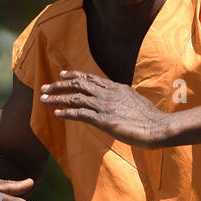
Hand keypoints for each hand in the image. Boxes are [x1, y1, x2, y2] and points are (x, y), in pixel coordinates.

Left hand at [41, 71, 170, 146]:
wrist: (158, 127)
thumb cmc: (151, 118)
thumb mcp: (137, 102)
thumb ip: (125, 99)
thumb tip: (123, 100)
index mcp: (116, 88)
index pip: (91, 78)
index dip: (75, 75)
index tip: (63, 74)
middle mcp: (108, 94)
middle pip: (79, 84)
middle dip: (59, 85)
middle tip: (45, 86)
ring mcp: (105, 106)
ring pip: (75, 97)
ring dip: (57, 98)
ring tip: (43, 99)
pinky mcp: (104, 120)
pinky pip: (80, 114)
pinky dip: (67, 112)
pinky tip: (56, 113)